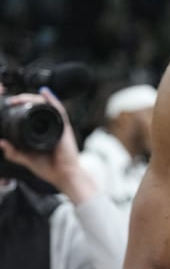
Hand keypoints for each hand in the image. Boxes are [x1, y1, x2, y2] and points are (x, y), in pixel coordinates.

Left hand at [0, 88, 97, 202]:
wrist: (64, 175)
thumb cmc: (50, 168)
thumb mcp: (26, 159)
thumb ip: (13, 152)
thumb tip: (0, 143)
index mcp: (42, 133)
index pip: (32, 116)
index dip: (21, 108)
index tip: (10, 105)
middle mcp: (51, 127)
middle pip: (38, 108)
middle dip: (25, 101)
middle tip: (13, 101)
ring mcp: (58, 126)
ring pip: (47, 106)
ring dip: (34, 99)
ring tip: (22, 97)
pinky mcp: (64, 128)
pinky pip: (58, 110)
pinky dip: (52, 100)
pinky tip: (44, 92)